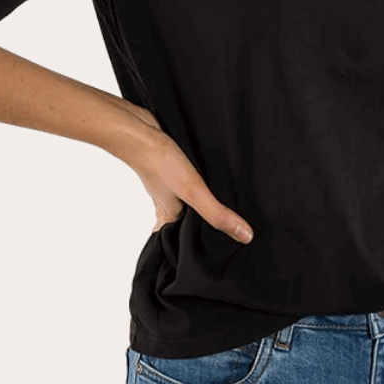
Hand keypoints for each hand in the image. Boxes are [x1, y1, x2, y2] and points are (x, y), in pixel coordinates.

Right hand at [126, 123, 254, 244]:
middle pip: (188, 222)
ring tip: (228, 206)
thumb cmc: (160, 163)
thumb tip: (245, 236)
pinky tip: (212, 178)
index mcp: (168, 218)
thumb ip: (217, 214)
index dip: (195, 248)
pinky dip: (200, 183)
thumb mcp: (193, 192)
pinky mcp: (171, 169)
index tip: (216, 253)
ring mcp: (168, 187)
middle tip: (231, 230)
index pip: (181, 243)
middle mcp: (167, 205)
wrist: (138, 131)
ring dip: (204, 202)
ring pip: (190, 201)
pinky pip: (189, 181)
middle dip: (205, 225)